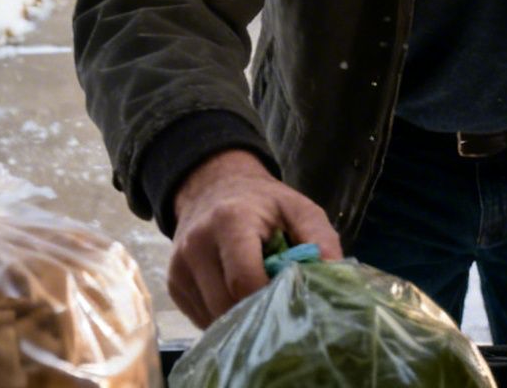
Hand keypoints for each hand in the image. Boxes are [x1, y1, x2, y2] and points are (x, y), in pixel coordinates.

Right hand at [166, 149, 342, 325]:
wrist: (212, 187)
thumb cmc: (263, 203)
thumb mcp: (298, 208)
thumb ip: (319, 237)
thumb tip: (333, 272)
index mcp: (229, 222)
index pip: (244, 280)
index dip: (270, 299)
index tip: (293, 302)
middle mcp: (197, 245)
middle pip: (226, 304)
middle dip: (258, 315)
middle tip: (282, 310)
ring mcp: (179, 268)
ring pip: (213, 317)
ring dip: (240, 320)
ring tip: (262, 302)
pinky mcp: (174, 285)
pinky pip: (201, 318)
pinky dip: (224, 317)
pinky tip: (240, 300)